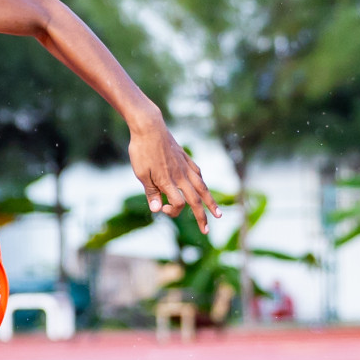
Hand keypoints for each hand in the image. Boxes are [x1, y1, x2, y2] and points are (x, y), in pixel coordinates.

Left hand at [127, 116, 220, 232]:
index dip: (171, 211)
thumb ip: (151, 192)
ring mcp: (185, 167)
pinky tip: (204, 188)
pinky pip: (198, 174)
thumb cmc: (141, 151)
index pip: (178, 204)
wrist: (149, 127)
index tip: (161, 209)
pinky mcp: (186, 159)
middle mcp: (180, 176)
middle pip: (195, 200)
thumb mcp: (141, 173)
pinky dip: (202, 184)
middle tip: (207, 231)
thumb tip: (157, 210)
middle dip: (202, 217)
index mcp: (168, 181)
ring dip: (211, 202)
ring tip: (219, 214)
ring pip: (202, 188)